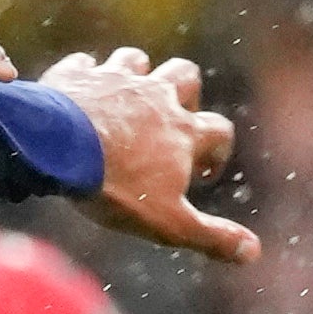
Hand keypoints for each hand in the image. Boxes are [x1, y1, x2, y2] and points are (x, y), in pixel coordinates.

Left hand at [45, 48, 250, 264]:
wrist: (58, 148)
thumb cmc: (117, 187)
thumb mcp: (169, 223)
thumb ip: (212, 237)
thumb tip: (254, 253)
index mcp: (183, 131)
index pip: (219, 131)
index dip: (217, 151)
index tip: (201, 173)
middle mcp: (156, 96)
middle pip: (186, 75)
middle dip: (185, 92)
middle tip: (171, 120)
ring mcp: (115, 80)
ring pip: (137, 60)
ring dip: (135, 75)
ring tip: (125, 100)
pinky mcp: (77, 75)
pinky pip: (84, 64)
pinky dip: (83, 74)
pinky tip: (79, 90)